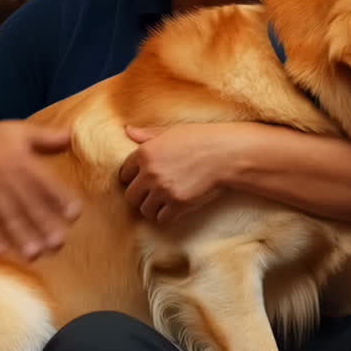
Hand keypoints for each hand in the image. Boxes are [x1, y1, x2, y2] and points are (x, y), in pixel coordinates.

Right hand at [0, 120, 81, 260]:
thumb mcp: (19, 131)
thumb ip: (47, 137)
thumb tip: (72, 134)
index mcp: (23, 162)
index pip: (45, 182)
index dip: (60, 197)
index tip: (74, 213)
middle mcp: (7, 178)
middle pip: (28, 204)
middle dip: (43, 225)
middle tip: (58, 244)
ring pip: (6, 216)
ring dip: (20, 236)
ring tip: (34, 255)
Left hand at [118, 124, 233, 223]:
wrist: (226, 154)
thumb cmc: (200, 138)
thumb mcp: (171, 131)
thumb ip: (147, 134)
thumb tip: (128, 131)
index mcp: (144, 153)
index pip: (123, 174)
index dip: (131, 179)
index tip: (140, 182)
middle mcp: (150, 173)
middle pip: (131, 196)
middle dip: (140, 197)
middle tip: (150, 196)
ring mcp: (163, 190)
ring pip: (145, 210)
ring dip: (153, 209)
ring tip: (163, 204)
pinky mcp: (178, 204)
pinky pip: (162, 219)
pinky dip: (167, 217)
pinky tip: (174, 210)